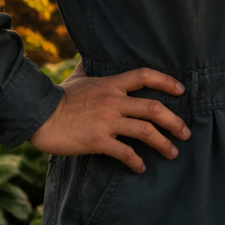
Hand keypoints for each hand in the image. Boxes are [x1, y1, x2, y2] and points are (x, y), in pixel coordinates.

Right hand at [29, 64, 190, 172]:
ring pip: (145, 131)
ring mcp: (107, 121)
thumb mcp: (77, 77)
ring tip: (172, 152)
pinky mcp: (98, 140)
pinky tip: (140, 167)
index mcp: (111, 84)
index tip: (181, 91)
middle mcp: (113, 101)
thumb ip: (88, 68)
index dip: (166, 81)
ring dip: (163, 143)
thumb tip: (88, 57)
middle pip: (153, 108)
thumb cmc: (58, 97)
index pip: (145, 75)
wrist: (38, 115)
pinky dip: (136, 161)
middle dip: (174, 121)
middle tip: (186, 133)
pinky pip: (124, 152)